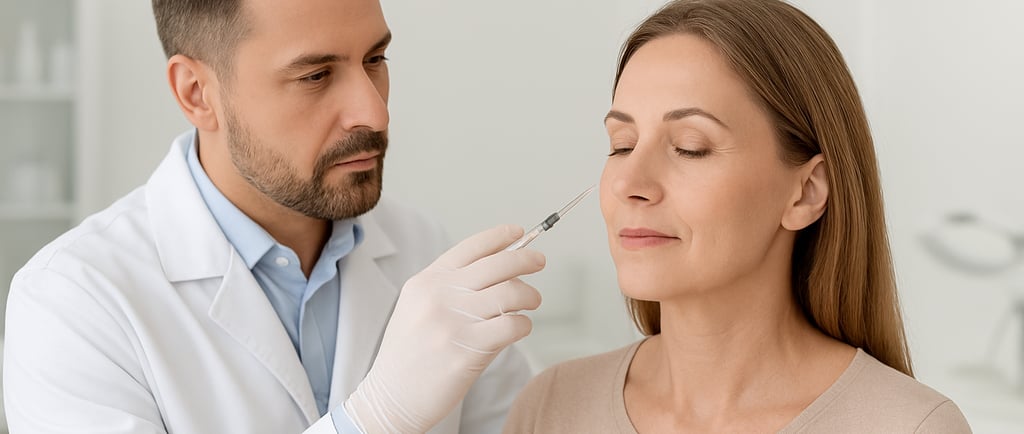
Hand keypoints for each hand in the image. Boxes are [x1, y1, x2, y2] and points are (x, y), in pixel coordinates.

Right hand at [344, 224, 544, 432]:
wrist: (391, 396)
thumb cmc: (410, 353)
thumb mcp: (418, 306)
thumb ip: (451, 286)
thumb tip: (501, 267)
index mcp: (426, 282)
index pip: (470, 248)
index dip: (500, 237)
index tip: (519, 233)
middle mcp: (438, 297)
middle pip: (497, 265)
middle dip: (526, 259)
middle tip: (539, 262)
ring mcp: (452, 324)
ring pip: (511, 293)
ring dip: (530, 295)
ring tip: (531, 302)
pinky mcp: (467, 352)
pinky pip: (512, 325)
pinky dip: (524, 324)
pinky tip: (519, 327)